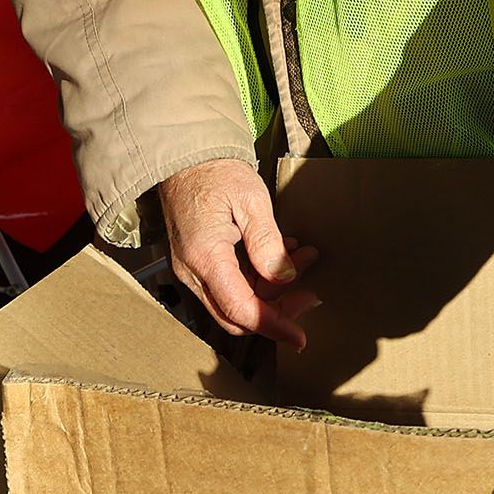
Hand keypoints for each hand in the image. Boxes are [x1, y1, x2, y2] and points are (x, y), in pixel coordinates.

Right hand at [158, 161, 320, 346]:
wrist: (182, 156)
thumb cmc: (215, 172)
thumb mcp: (250, 200)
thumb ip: (267, 243)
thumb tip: (284, 278)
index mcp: (205, 258)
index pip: (242, 310)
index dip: (274, 326)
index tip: (301, 337)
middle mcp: (192, 272)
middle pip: (236, 316)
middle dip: (276, 310)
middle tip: (310, 292)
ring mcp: (191, 270)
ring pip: (234, 302)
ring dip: (272, 289)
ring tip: (302, 257)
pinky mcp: (196, 263)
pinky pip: (228, 286)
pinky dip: (257, 278)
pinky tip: (280, 254)